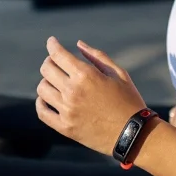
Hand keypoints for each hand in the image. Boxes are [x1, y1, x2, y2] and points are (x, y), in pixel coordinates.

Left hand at [35, 36, 146, 154]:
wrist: (133, 134)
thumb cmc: (129, 100)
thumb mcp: (118, 73)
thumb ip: (97, 56)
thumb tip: (78, 44)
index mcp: (86, 75)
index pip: (58, 54)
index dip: (52, 45)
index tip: (51, 41)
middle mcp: (73, 92)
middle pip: (47, 69)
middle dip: (50, 61)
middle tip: (55, 62)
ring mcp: (67, 110)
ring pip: (42, 89)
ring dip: (46, 81)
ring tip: (55, 81)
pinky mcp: (65, 127)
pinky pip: (42, 112)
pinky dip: (41, 103)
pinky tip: (47, 98)